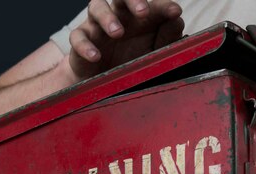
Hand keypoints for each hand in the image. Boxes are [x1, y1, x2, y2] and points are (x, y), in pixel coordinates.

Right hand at [69, 0, 184, 78]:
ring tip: (117, 32)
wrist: (103, 84)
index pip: (151, 4)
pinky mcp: (80, 40)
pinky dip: (85, 45)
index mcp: (138, 16)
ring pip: (96, 7)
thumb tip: (177, 18)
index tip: (174, 11)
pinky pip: (78, 37)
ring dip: (107, 17)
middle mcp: (117, 15)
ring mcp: (96, 26)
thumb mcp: (153, 52)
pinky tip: (96, 56)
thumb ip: (167, 36)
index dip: (162, 5)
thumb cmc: (130, 62)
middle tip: (143, 12)